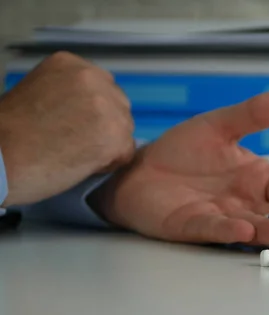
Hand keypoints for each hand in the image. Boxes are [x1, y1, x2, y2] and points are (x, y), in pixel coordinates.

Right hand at [0, 51, 134, 205]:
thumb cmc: (9, 133)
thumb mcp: (39, 92)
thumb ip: (70, 94)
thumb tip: (93, 110)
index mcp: (71, 64)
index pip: (104, 87)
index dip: (93, 111)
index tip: (74, 125)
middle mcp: (92, 78)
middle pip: (119, 106)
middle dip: (105, 126)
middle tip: (77, 143)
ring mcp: (106, 106)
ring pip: (124, 130)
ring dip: (108, 146)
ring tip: (75, 154)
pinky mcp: (114, 136)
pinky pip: (125, 153)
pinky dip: (109, 164)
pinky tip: (82, 165)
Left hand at [89, 88, 268, 249]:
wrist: (139, 168)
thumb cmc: (183, 150)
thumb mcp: (221, 126)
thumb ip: (255, 114)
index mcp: (256, 179)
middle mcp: (243, 202)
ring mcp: (220, 216)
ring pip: (250, 228)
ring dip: (268, 232)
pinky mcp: (192, 226)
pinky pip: (213, 228)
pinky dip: (228, 230)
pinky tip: (243, 229)